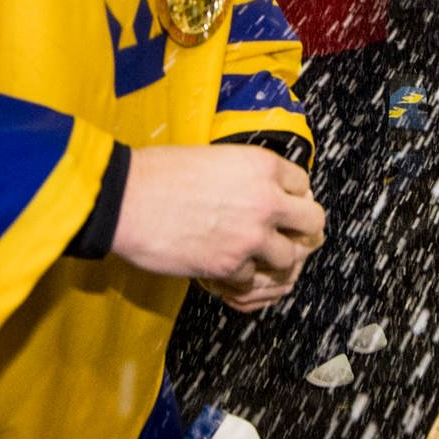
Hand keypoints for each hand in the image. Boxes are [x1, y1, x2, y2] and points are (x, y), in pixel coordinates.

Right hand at [111, 145, 325, 308]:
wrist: (125, 199)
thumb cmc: (158, 173)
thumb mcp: (214, 158)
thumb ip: (244, 175)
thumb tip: (255, 191)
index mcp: (261, 166)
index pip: (304, 185)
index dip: (294, 198)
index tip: (285, 206)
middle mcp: (265, 200)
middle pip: (312, 223)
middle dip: (302, 231)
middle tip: (287, 237)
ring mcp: (251, 236)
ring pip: (289, 258)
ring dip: (273, 260)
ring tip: (255, 258)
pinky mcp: (230, 266)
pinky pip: (252, 280)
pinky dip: (240, 278)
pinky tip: (225, 269)